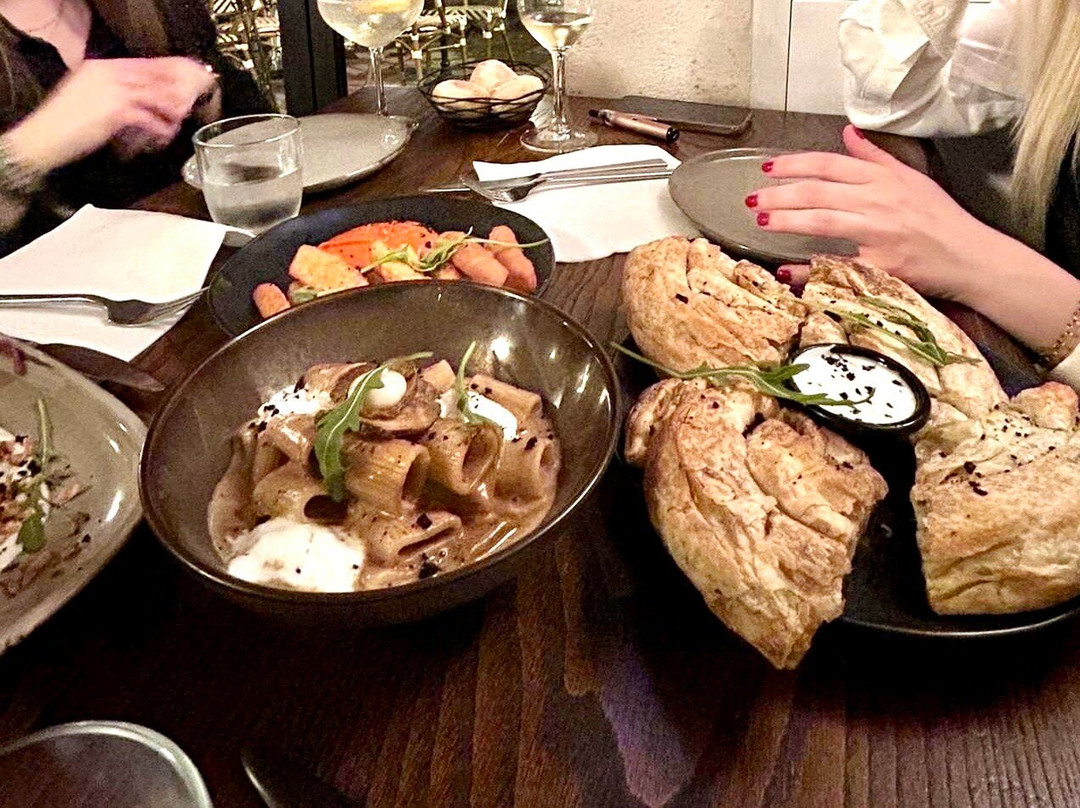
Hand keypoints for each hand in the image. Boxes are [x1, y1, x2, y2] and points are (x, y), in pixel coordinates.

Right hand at [5, 57, 214, 168]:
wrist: (44, 137)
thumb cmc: (65, 122)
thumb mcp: (88, 96)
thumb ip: (113, 91)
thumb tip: (140, 97)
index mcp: (101, 67)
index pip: (144, 64)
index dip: (168, 72)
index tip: (187, 78)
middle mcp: (109, 74)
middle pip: (155, 78)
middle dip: (177, 90)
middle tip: (193, 100)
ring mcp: (114, 92)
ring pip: (155, 97)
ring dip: (171, 111)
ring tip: (179, 121)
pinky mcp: (117, 112)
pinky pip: (149, 119)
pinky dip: (161, 129)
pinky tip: (166, 136)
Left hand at [748, 125, 992, 303]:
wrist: (970, 256)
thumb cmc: (940, 218)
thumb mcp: (911, 178)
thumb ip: (875, 158)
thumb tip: (849, 133)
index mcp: (883, 180)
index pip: (830, 165)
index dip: (796, 164)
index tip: (768, 168)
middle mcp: (878, 202)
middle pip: (819, 191)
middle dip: (781, 193)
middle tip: (752, 198)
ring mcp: (877, 233)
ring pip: (823, 220)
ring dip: (787, 219)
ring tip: (762, 219)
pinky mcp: (879, 265)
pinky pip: (837, 265)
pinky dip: (809, 268)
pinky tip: (785, 270)